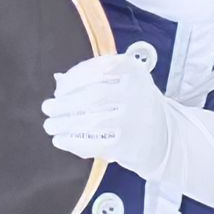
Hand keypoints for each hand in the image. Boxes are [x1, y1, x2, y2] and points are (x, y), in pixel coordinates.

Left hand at [41, 49, 174, 181]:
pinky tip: (60, 141)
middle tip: (47, 108)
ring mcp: (133, 119)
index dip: (73, 79)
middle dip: (63, 103)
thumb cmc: (137, 107)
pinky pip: (93, 143)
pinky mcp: (128, 145)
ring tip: (50, 125)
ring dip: (63, 124)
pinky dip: (72, 142)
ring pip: (89, 121)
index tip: (59, 89)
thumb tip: (59, 80)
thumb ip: (96, 79)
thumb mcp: (125, 84)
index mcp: (134, 70)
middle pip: (91, 95)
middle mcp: (136, 92)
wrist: (166, 139)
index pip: (97, 69)